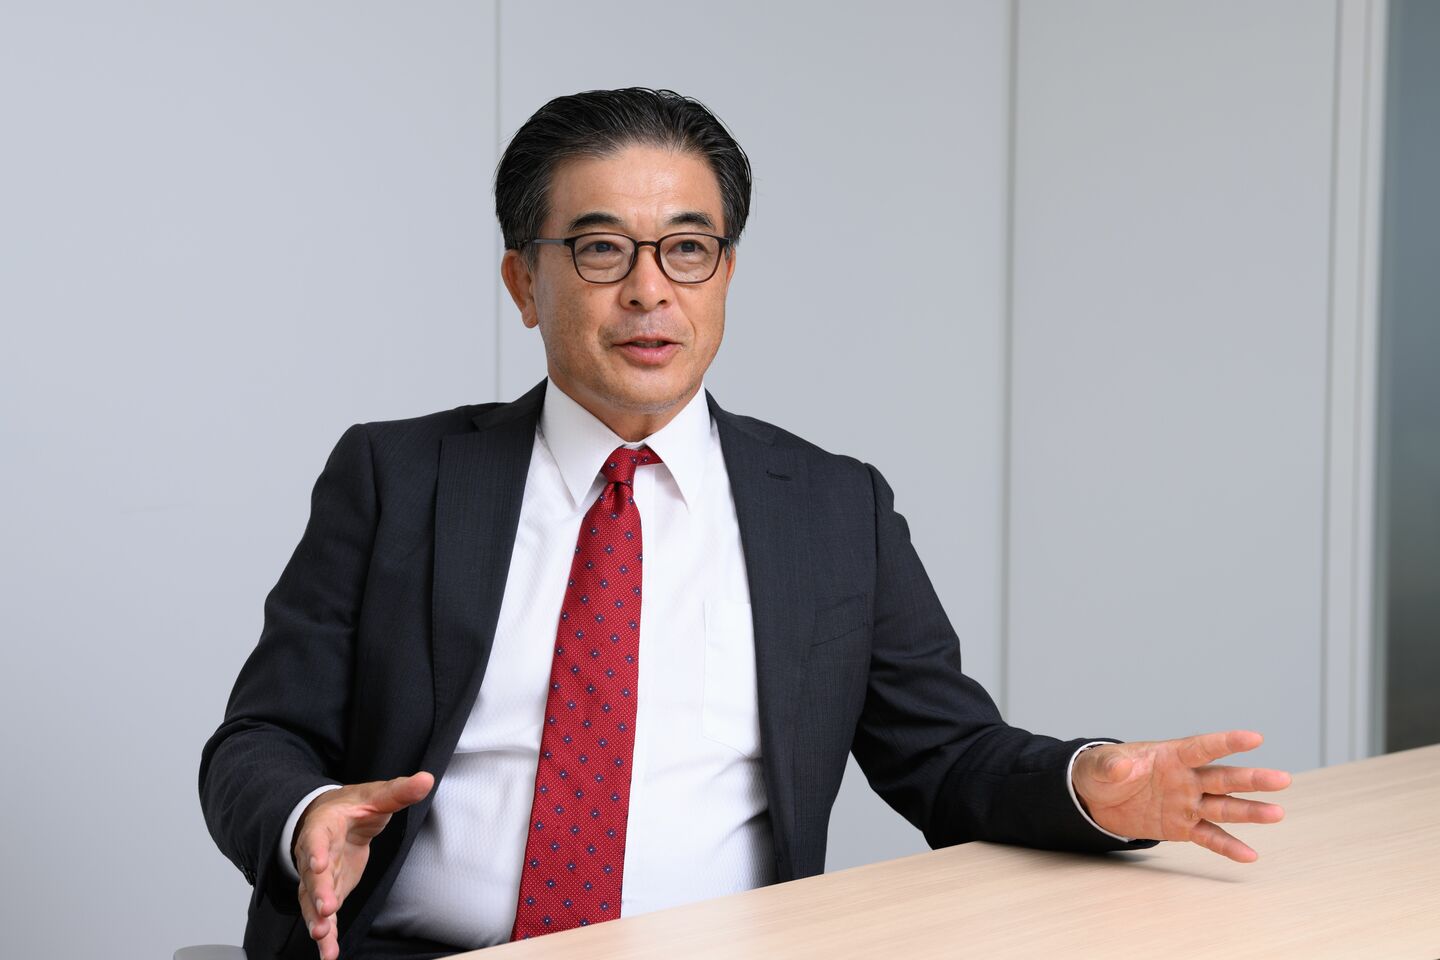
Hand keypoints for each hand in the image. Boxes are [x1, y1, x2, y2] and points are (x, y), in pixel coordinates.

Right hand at [293, 771, 433, 959]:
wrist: (331, 817)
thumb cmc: (352, 806)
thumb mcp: (376, 795)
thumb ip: (399, 791)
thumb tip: (426, 779)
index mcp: (324, 827)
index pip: (317, 838)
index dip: (316, 851)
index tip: (318, 864)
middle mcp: (314, 855)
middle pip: (312, 876)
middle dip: (318, 893)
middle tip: (326, 910)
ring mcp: (318, 878)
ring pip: (312, 901)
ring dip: (317, 920)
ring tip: (322, 939)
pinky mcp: (327, 894)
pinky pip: (323, 917)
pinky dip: (326, 937)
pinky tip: (328, 956)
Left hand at [1072, 730, 1289, 861]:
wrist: (1095, 799)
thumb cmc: (1100, 773)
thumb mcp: (1099, 765)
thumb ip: (1111, 765)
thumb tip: (1121, 767)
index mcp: (1169, 756)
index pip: (1202, 748)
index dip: (1227, 743)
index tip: (1254, 738)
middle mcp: (1185, 779)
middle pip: (1223, 778)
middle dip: (1252, 779)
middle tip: (1282, 779)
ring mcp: (1187, 803)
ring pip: (1224, 807)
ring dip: (1250, 811)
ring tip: (1277, 813)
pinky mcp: (1182, 826)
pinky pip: (1209, 837)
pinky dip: (1228, 847)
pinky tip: (1250, 855)